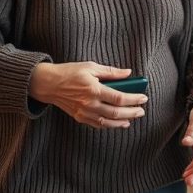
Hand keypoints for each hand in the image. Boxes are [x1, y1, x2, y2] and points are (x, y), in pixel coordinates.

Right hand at [30, 62, 147, 128]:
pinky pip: (98, 124)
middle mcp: (89, 103)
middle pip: (116, 112)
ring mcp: (84, 113)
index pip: (119, 98)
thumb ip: (111, 72)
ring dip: (122, 122)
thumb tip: (128, 73)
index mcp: (93, 89)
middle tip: (141, 110)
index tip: (143, 97)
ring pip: (108, 122)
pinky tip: (117, 122)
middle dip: (132, 112)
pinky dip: (110, 125)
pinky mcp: (80, 117)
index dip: (133, 99)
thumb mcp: (91, 67)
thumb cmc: (70, 72)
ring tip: (132, 118)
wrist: (49, 84)